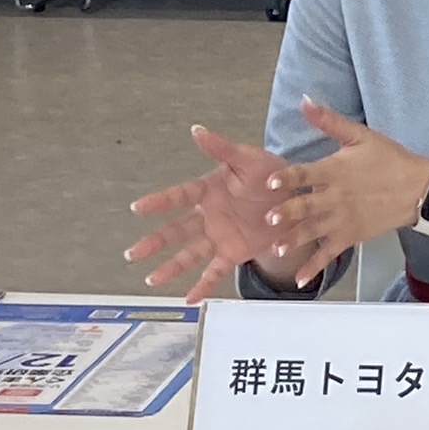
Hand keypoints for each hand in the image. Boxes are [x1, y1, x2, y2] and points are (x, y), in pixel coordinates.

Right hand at [126, 125, 289, 303]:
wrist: (296, 198)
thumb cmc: (272, 174)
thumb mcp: (250, 158)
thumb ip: (223, 148)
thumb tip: (197, 129)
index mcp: (210, 190)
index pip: (179, 196)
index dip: (159, 202)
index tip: (137, 207)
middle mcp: (209, 215)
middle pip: (176, 230)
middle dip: (154, 242)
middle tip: (132, 253)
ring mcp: (219, 236)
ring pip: (189, 254)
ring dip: (170, 267)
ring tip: (150, 280)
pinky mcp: (234, 252)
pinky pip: (215, 271)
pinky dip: (203, 285)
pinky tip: (189, 300)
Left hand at [261, 97, 428, 287]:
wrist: (419, 189)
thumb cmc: (389, 159)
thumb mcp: (361, 135)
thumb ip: (329, 121)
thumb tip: (304, 100)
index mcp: (335, 171)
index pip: (306, 173)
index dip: (288, 177)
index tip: (269, 182)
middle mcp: (336, 197)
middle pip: (307, 206)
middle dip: (288, 213)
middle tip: (269, 219)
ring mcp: (343, 219)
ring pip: (313, 231)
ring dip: (294, 240)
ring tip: (276, 249)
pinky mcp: (351, 236)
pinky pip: (330, 254)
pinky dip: (315, 267)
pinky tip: (300, 279)